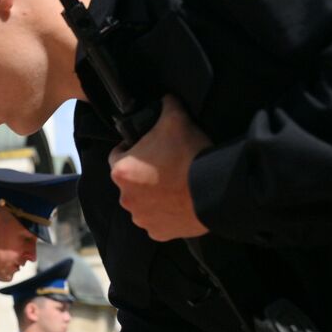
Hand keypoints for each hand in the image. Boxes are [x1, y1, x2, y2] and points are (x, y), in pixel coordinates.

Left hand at [108, 95, 210, 241]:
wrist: (214, 190)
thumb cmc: (190, 155)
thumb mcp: (175, 118)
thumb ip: (164, 105)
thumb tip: (165, 99)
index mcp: (121, 171)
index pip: (117, 155)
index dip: (131, 148)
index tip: (148, 147)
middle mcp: (125, 198)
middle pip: (130, 181)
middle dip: (143, 174)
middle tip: (166, 165)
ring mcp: (142, 218)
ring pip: (143, 202)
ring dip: (153, 194)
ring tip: (174, 184)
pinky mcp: (159, 232)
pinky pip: (158, 221)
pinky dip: (165, 213)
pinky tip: (179, 202)